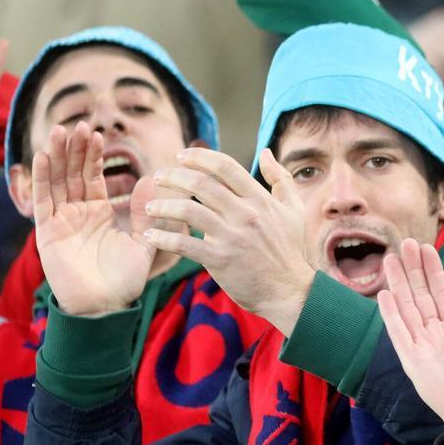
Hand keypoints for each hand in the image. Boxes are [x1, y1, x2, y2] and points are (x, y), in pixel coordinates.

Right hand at [33, 122, 154, 315]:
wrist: (105, 306)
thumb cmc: (125, 280)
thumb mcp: (144, 242)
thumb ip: (145, 213)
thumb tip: (150, 181)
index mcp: (100, 213)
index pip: (93, 177)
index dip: (93, 156)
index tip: (97, 133)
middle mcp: (78, 212)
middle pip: (72, 173)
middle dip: (74, 149)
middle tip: (78, 123)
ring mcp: (61, 220)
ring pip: (57, 181)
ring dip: (57, 156)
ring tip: (59, 130)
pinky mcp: (47, 230)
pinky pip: (44, 199)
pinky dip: (43, 178)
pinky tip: (44, 156)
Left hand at [145, 147, 314, 335]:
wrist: (290, 291)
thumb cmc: (291, 250)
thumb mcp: (293, 210)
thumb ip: (280, 178)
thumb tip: (266, 153)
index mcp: (260, 199)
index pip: (225, 166)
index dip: (199, 157)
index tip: (182, 156)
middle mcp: (245, 214)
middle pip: (201, 184)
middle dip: (174, 177)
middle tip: (159, 177)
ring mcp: (231, 237)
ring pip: (188, 211)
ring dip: (163, 206)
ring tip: (150, 207)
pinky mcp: (219, 259)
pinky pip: (184, 244)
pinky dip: (163, 238)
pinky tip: (150, 236)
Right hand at [378, 239, 443, 444]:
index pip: (441, 294)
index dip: (433, 271)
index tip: (427, 248)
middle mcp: (436, 336)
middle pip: (420, 296)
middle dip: (413, 269)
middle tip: (404, 242)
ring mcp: (423, 348)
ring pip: (407, 308)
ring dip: (399, 283)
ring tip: (391, 257)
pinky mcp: (414, 362)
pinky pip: (400, 333)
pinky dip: (391, 314)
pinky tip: (384, 293)